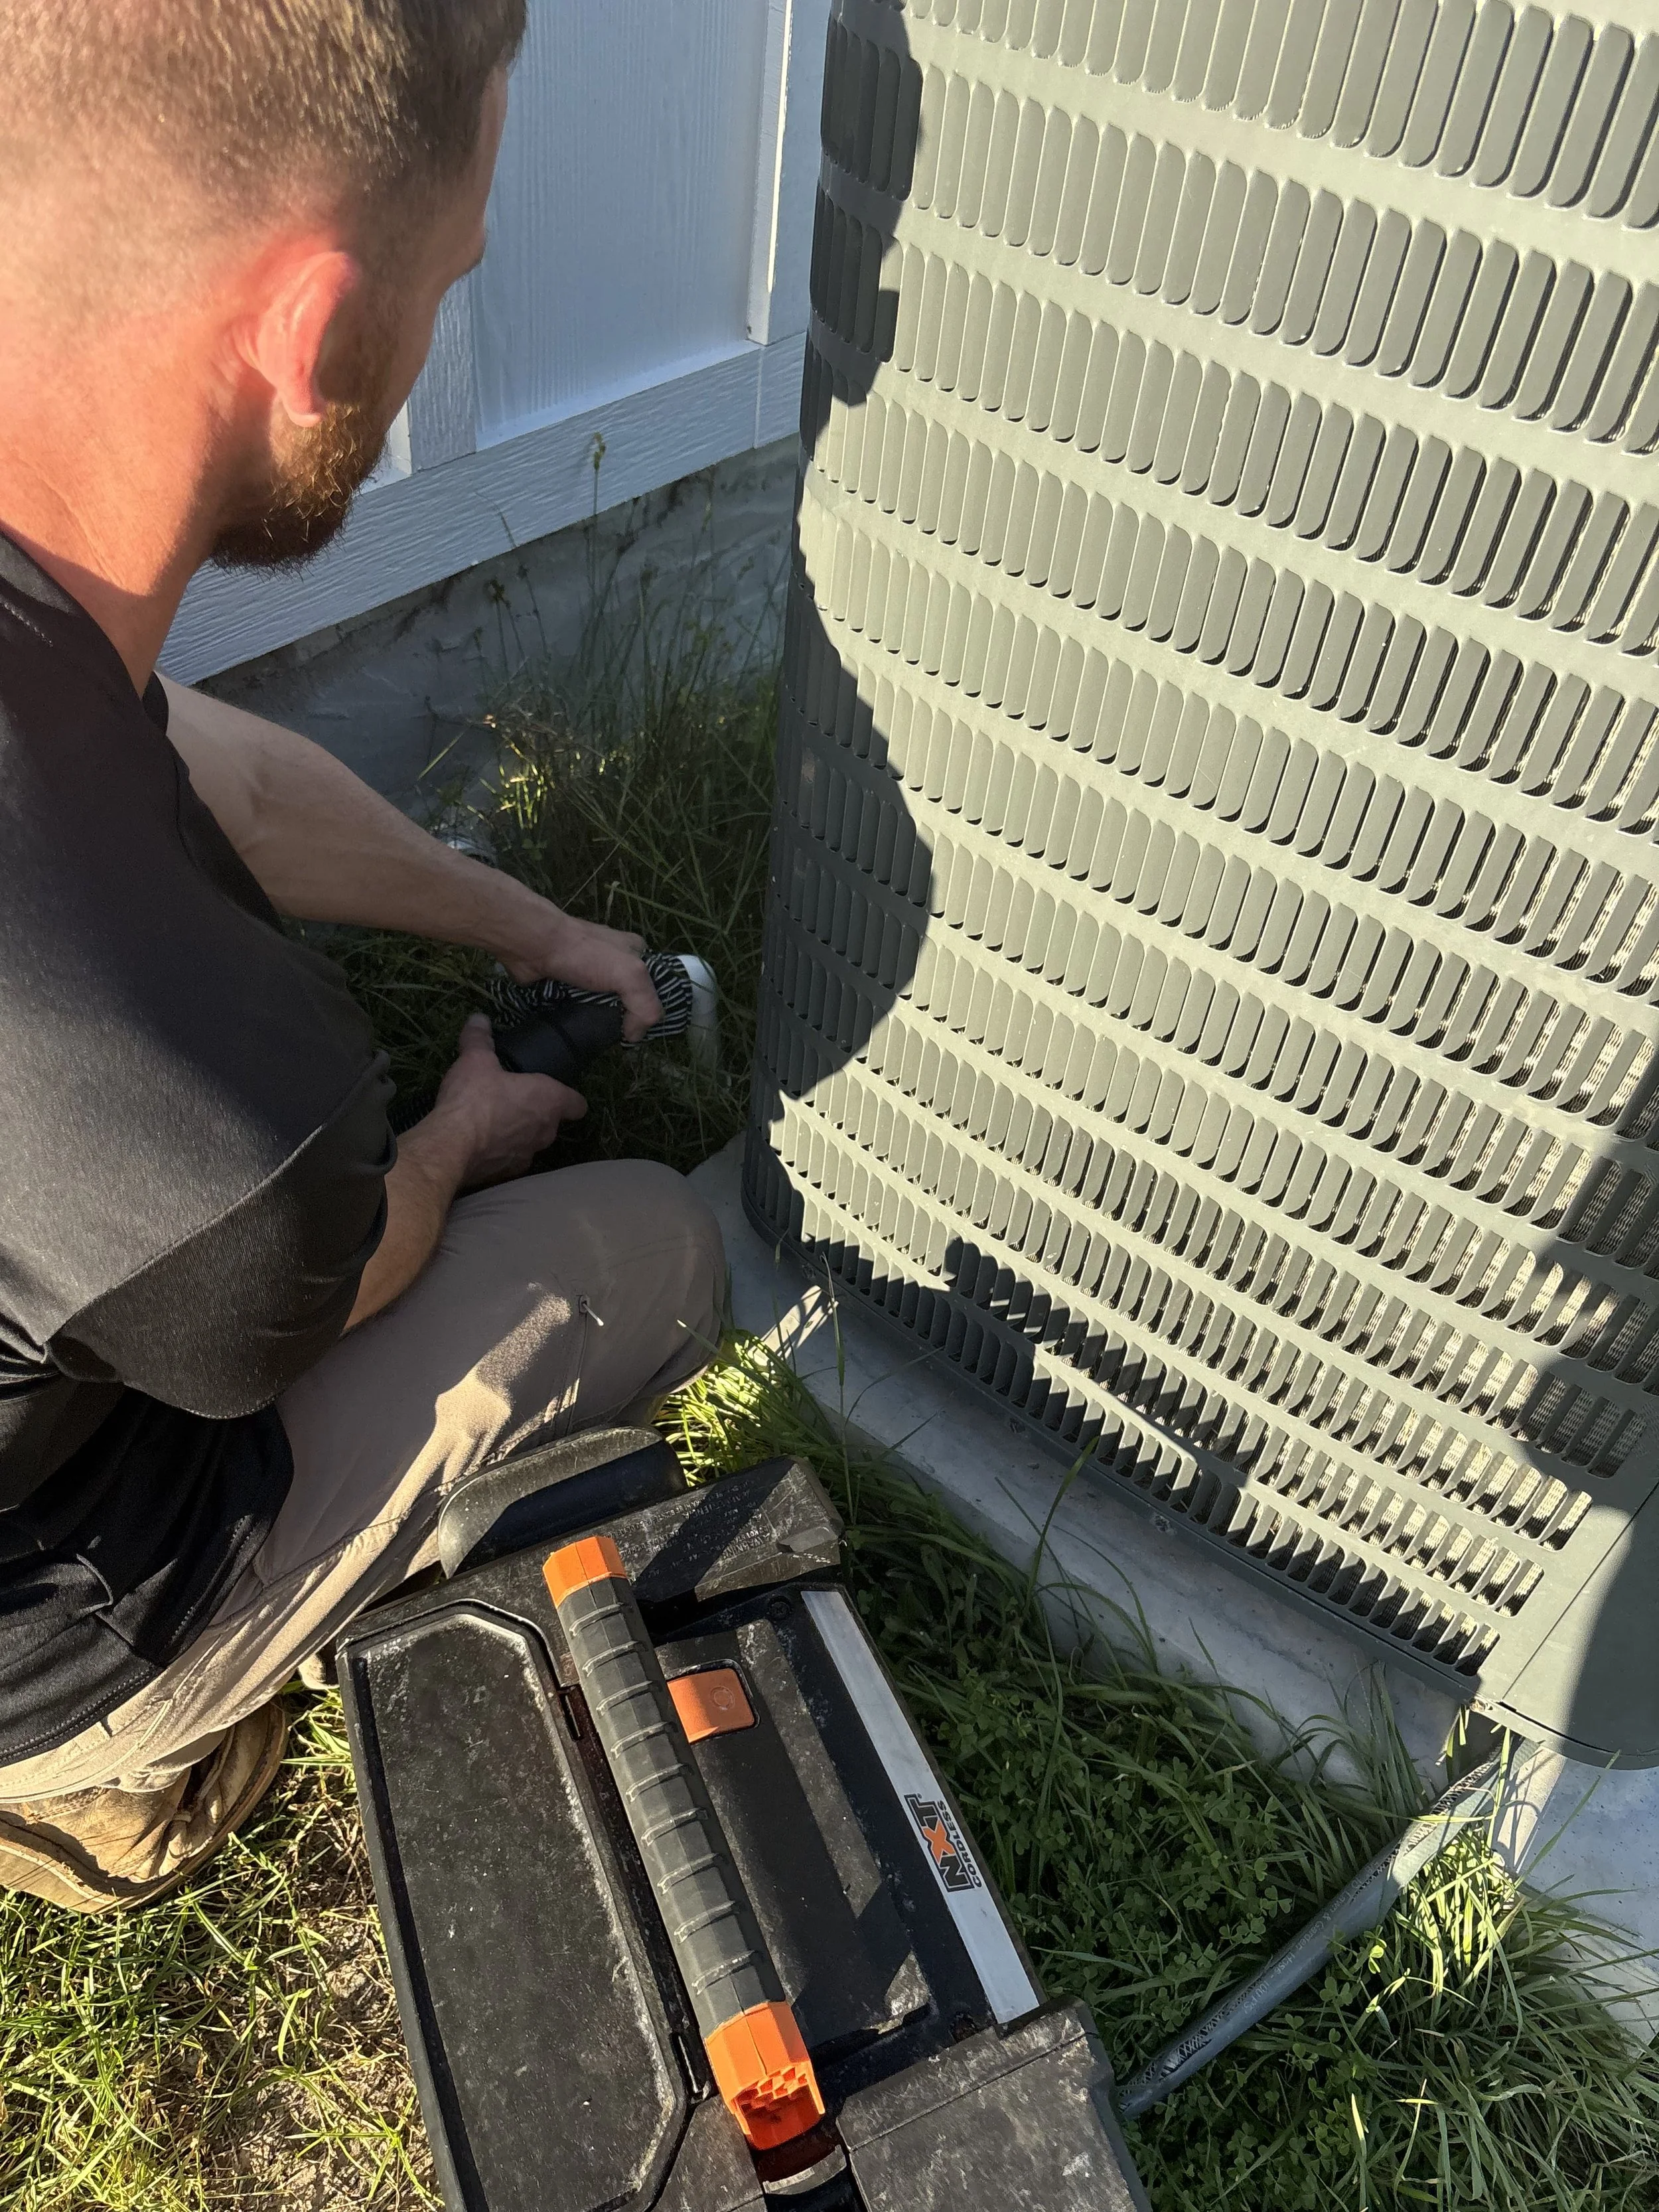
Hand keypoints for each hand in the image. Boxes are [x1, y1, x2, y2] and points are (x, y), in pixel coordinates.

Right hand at [422, 1014, 585, 1186]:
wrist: (452, 1146)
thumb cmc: (474, 1098)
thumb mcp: (475, 1060)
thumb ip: (480, 1039)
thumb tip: (479, 1019)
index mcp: (548, 1101)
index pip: (576, 1103)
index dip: (570, 1098)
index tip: (559, 1092)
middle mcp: (545, 1132)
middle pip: (552, 1122)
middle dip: (538, 1112)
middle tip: (516, 1099)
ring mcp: (527, 1156)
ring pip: (532, 1142)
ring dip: (519, 1133)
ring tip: (496, 1121)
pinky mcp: (506, 1174)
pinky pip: (510, 1159)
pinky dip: (500, 1151)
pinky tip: (481, 1143)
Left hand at [496, 904, 661, 1041]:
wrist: (534, 946)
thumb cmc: (585, 955)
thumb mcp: (630, 974)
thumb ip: (645, 1006)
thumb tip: (633, 1036)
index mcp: (635, 951)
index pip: (654, 986)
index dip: (650, 1008)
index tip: (639, 1028)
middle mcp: (614, 960)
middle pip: (627, 998)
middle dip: (623, 1017)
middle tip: (616, 1034)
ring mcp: (589, 971)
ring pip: (603, 1005)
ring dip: (599, 1019)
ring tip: (595, 1034)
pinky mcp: (568, 984)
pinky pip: (581, 1007)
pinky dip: (580, 1018)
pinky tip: (577, 1027)